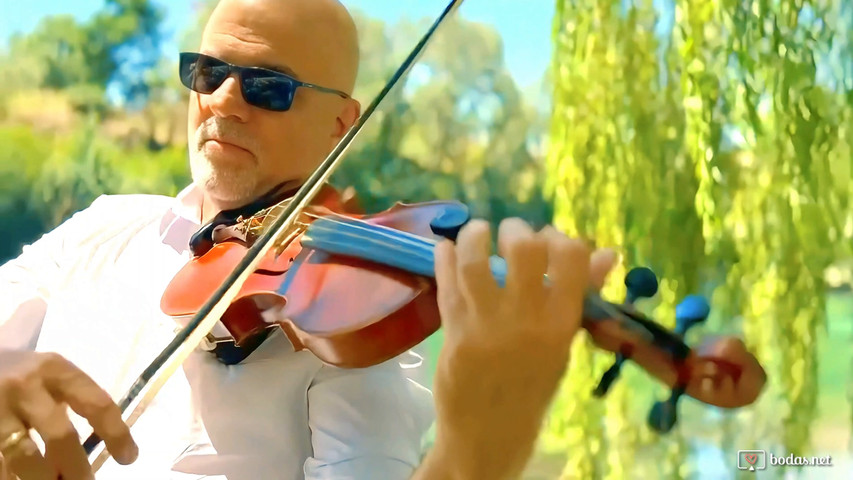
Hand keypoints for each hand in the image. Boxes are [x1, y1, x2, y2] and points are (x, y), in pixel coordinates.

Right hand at [0, 351, 137, 479]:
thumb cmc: (20, 374)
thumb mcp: (48, 377)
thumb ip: (68, 407)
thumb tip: (80, 463)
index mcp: (55, 369)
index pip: (97, 403)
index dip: (117, 433)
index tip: (129, 458)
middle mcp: (27, 385)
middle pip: (61, 435)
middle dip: (77, 467)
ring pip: (24, 455)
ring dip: (43, 477)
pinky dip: (10, 475)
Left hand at [430, 218, 616, 478]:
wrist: (489, 435)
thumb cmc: (531, 388)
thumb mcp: (564, 346)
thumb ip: (581, 297)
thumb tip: (608, 253)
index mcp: (562, 324)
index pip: (570, 257)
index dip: (559, 236)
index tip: (548, 238)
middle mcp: (527, 320)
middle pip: (523, 249)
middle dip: (516, 229)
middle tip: (509, 234)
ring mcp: (487, 325)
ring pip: (477, 261)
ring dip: (475, 235)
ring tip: (477, 232)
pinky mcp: (454, 332)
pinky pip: (447, 282)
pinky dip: (446, 257)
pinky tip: (447, 248)